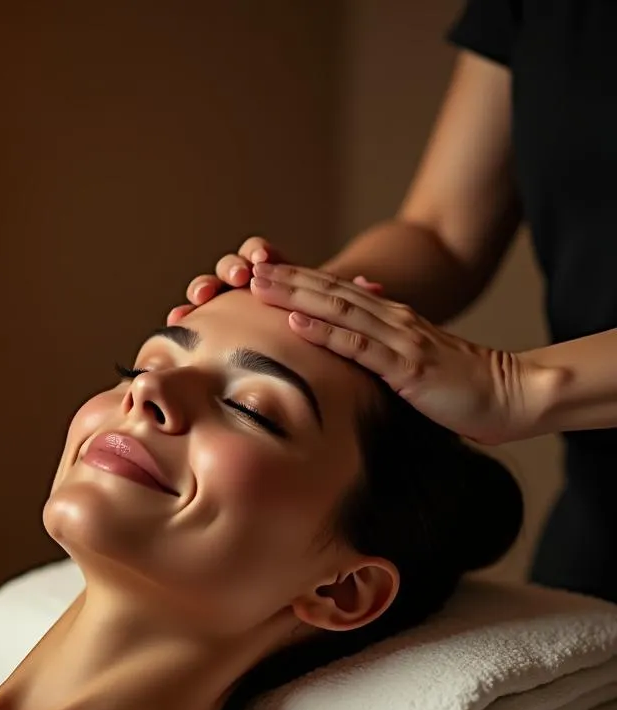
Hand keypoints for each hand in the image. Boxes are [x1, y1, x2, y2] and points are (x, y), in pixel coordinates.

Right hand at [167, 236, 382, 325]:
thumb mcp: (339, 314)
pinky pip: (194, 316)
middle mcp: (246, 282)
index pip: (261, 254)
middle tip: (237, 277)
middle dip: (231, 267)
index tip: (263, 260)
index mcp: (275, 273)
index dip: (258, 254)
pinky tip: (177, 320)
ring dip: (205, 285)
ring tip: (201, 296)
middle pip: (231, 264)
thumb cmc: (323, 329)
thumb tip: (373, 287)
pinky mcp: (212, 322)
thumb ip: (351, 299)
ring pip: (210, 285)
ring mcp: (226, 301)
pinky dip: (184, 314)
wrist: (304, 343)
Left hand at [251, 263, 531, 444]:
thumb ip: (383, 350)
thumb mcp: (414, 361)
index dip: (298, 281)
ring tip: (259, 286)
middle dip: (286, 280)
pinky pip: (359, 346)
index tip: (261, 274)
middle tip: (246, 269)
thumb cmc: (460, 385)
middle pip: (330, 292)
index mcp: (392, 319)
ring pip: (337, 311)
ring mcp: (399, 339)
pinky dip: (325, 333)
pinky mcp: (406, 366)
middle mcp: (392, 319)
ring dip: (295, 297)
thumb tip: (351, 347)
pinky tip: (297, 324)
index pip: (337, 294)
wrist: (509, 394)